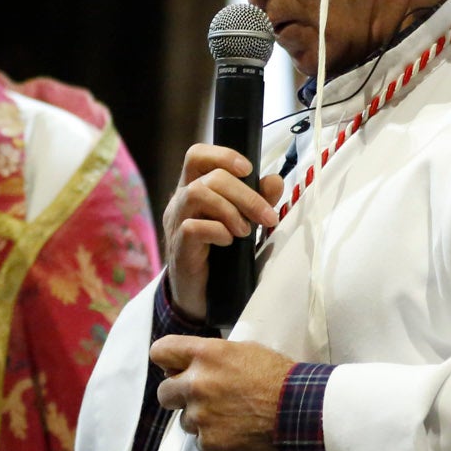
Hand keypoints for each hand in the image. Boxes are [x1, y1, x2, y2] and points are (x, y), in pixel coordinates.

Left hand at [150, 336, 295, 450]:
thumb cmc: (277, 375)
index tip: (174, 367)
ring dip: (201, 418)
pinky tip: (237, 431)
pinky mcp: (209, 443)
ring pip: (185, 420)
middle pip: (164, 392)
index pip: (161, 351)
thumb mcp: (244, 351)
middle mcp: (196, 385)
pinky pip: (202, 441)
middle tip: (202, 397)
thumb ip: (211, 357)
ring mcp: (200, 417)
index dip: (167, 359)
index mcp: (206, 355)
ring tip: (230, 416)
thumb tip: (188, 366)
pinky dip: (216, 438)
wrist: (299, 410)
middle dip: (179, 395)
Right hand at [161, 143, 282, 321]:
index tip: (249, 170)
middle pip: (209, 176)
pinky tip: (229, 242)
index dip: (223, 155)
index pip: (197, 155)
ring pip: (197, 193)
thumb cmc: (221, 251)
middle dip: (245, 194)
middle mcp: (181, 201)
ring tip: (245, 231)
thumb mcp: (244, 220)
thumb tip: (275, 180)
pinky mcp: (178, 246)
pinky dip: (217, 231)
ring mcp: (176, 223)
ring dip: (230, 209)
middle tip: (267, 217)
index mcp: (194, 187)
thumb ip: (258, 199)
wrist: (200, 295)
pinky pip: (192, 227)